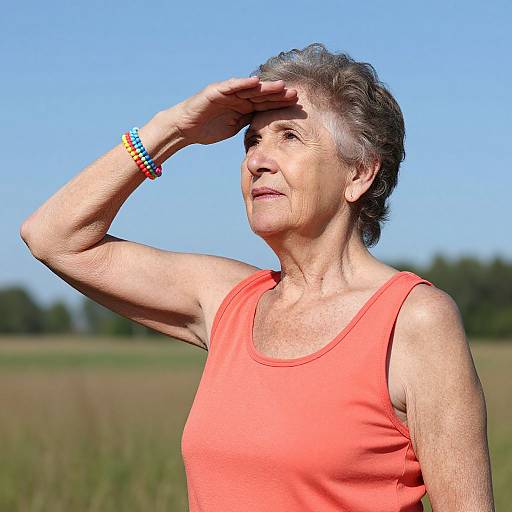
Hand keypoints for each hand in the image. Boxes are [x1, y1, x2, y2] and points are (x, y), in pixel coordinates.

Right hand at [170, 76, 297, 145]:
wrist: (186, 128)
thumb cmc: (208, 128)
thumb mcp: (234, 128)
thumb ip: (248, 124)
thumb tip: (266, 131)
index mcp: (244, 107)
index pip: (265, 105)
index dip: (280, 104)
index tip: (298, 106)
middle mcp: (238, 97)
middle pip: (262, 95)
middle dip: (278, 94)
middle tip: (295, 94)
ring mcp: (228, 92)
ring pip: (250, 88)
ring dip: (265, 87)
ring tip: (281, 86)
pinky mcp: (216, 90)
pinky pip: (231, 86)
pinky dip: (242, 83)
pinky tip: (255, 82)